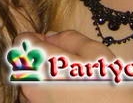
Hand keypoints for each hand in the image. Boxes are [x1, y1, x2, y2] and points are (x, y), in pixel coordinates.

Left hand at [15, 31, 132, 102]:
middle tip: (69, 67)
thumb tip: (51, 36)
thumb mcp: (96, 53)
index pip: (23, 40)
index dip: (39, 39)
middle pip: (24, 62)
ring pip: (29, 84)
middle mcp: (30, 85)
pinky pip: (37, 101)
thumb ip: (70, 38)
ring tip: (71, 86)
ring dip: (43, 81)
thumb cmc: (110, 89)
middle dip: (41, 60)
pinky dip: (47, 97)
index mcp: (41, 62)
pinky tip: (70, 100)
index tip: (55, 45)